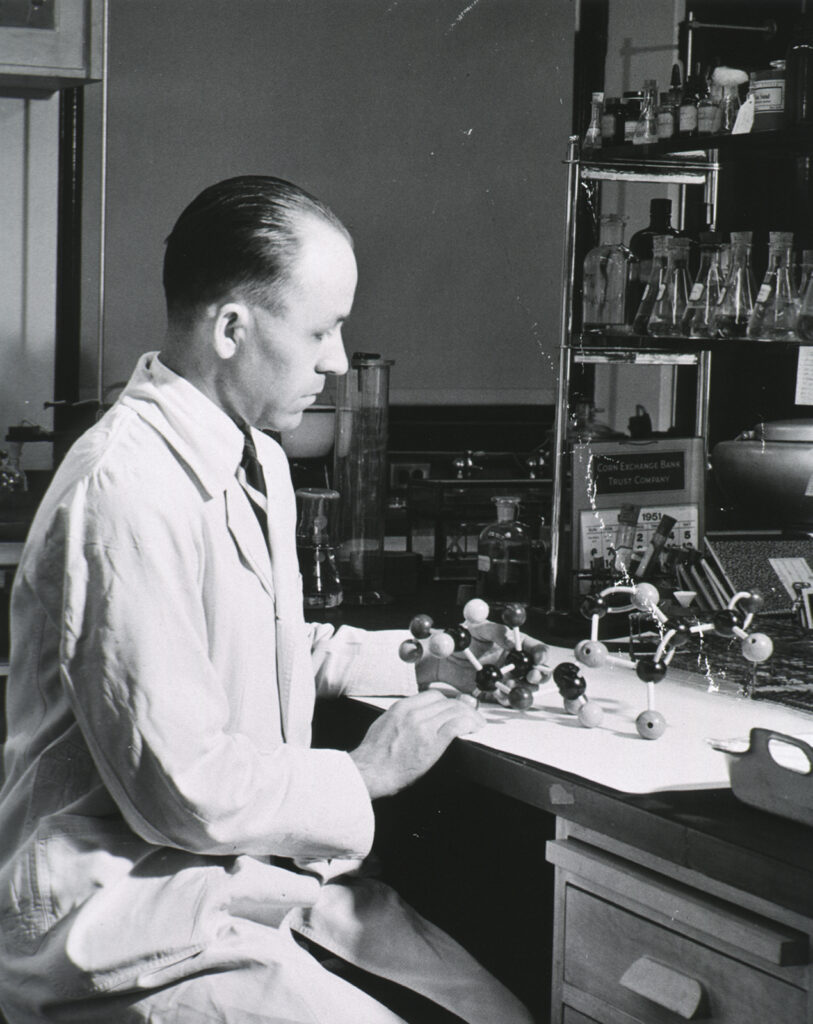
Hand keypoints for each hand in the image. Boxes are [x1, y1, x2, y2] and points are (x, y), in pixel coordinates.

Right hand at [349, 690, 485, 798]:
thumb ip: (402, 716)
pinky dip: (469, 724)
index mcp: (402, 707)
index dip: (449, 700)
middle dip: (463, 706)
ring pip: (455, 710)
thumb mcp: (385, 724)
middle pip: (447, 701)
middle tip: (472, 714)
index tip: (456, 706)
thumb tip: (415, 716)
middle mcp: (414, 712)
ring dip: (471, 715)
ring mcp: (423, 726)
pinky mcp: (432, 742)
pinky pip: (456, 725)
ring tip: (478, 723)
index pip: (433, 695)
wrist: (370, 771)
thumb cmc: (375, 754)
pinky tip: (474, 728)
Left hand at [414, 619, 546, 694]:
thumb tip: (511, 640)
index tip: (539, 658)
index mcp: (514, 643)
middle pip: (537, 670)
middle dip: (538, 674)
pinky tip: (500, 694)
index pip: (535, 648)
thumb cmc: (463, 637)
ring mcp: (507, 678)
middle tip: (531, 676)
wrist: (444, 659)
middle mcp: (515, 662)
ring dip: (524, 689)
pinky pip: (508, 698)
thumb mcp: (477, 628)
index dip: (541, 653)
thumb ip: (495, 631)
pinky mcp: (496, 691)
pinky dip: (507, 699)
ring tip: (511, 686)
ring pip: (526, 687)